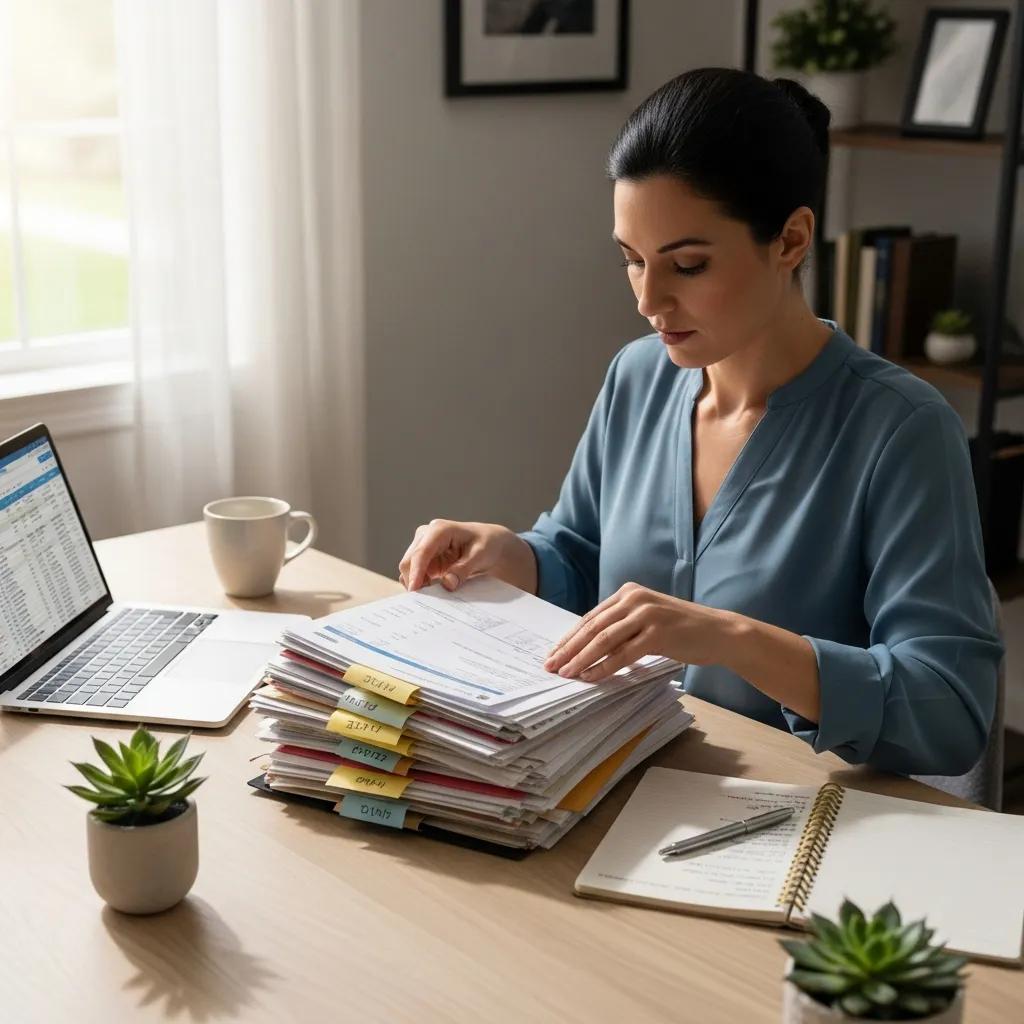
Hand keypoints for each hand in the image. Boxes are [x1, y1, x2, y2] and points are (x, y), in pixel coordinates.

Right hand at [398, 519, 530, 592]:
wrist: (489, 543)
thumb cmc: (486, 544)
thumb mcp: (480, 556)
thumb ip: (463, 569)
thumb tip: (447, 584)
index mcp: (439, 530)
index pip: (421, 552)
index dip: (416, 572)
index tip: (415, 590)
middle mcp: (426, 535)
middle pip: (409, 561)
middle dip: (414, 581)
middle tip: (425, 601)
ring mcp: (423, 546)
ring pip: (409, 569)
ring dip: (417, 583)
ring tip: (432, 597)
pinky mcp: (424, 558)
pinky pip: (415, 573)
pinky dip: (420, 584)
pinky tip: (432, 591)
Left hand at [543, 582, 729, 681]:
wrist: (718, 631)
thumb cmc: (680, 629)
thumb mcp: (646, 620)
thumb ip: (620, 627)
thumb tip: (587, 649)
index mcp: (627, 592)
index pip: (590, 617)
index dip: (569, 638)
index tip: (553, 654)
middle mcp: (634, 598)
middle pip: (592, 627)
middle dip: (568, 649)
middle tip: (551, 666)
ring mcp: (646, 614)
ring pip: (604, 639)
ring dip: (582, 659)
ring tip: (566, 674)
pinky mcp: (658, 632)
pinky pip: (624, 653)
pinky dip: (605, 667)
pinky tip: (591, 677)